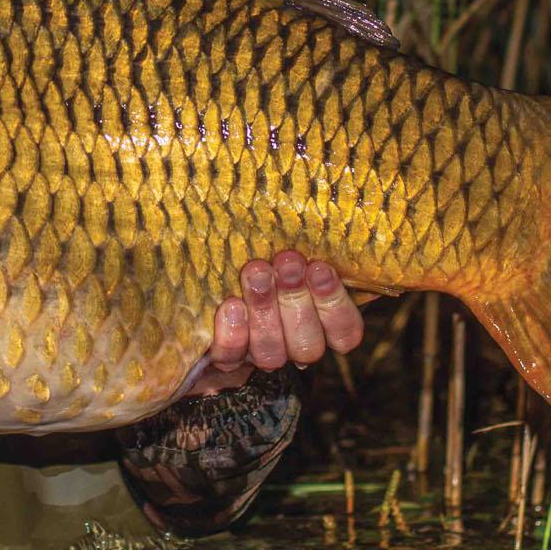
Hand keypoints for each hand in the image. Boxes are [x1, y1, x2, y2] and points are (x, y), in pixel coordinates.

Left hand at [181, 250, 364, 396]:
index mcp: (321, 322)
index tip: (320, 268)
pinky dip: (233, 333)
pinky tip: (231, 305)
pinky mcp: (225, 357)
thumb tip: (342, 191)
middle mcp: (294, 344)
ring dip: (265, 310)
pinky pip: (230, 356)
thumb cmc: (261, 250)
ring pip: (272, 353)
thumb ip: (309, 240)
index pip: (345, 332)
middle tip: (287, 262)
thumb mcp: (288, 243)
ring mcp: (260, 353)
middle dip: (297, 301)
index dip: (335, 305)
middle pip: (308, 345)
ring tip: (256, 272)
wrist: (205, 287)